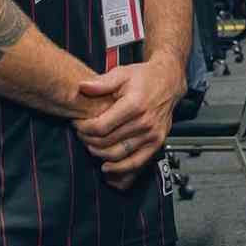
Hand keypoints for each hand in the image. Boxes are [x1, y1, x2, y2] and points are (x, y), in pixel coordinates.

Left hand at [72, 58, 184, 181]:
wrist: (168, 81)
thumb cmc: (144, 77)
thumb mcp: (122, 73)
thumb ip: (101, 83)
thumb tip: (82, 87)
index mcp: (135, 105)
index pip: (101, 127)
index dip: (84, 129)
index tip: (77, 124)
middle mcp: (145, 122)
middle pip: (107, 143)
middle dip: (88, 141)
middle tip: (81, 135)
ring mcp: (152, 135)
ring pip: (118, 155)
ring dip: (99, 155)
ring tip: (91, 146)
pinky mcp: (157, 143)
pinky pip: (136, 164)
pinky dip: (120, 171)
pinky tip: (107, 168)